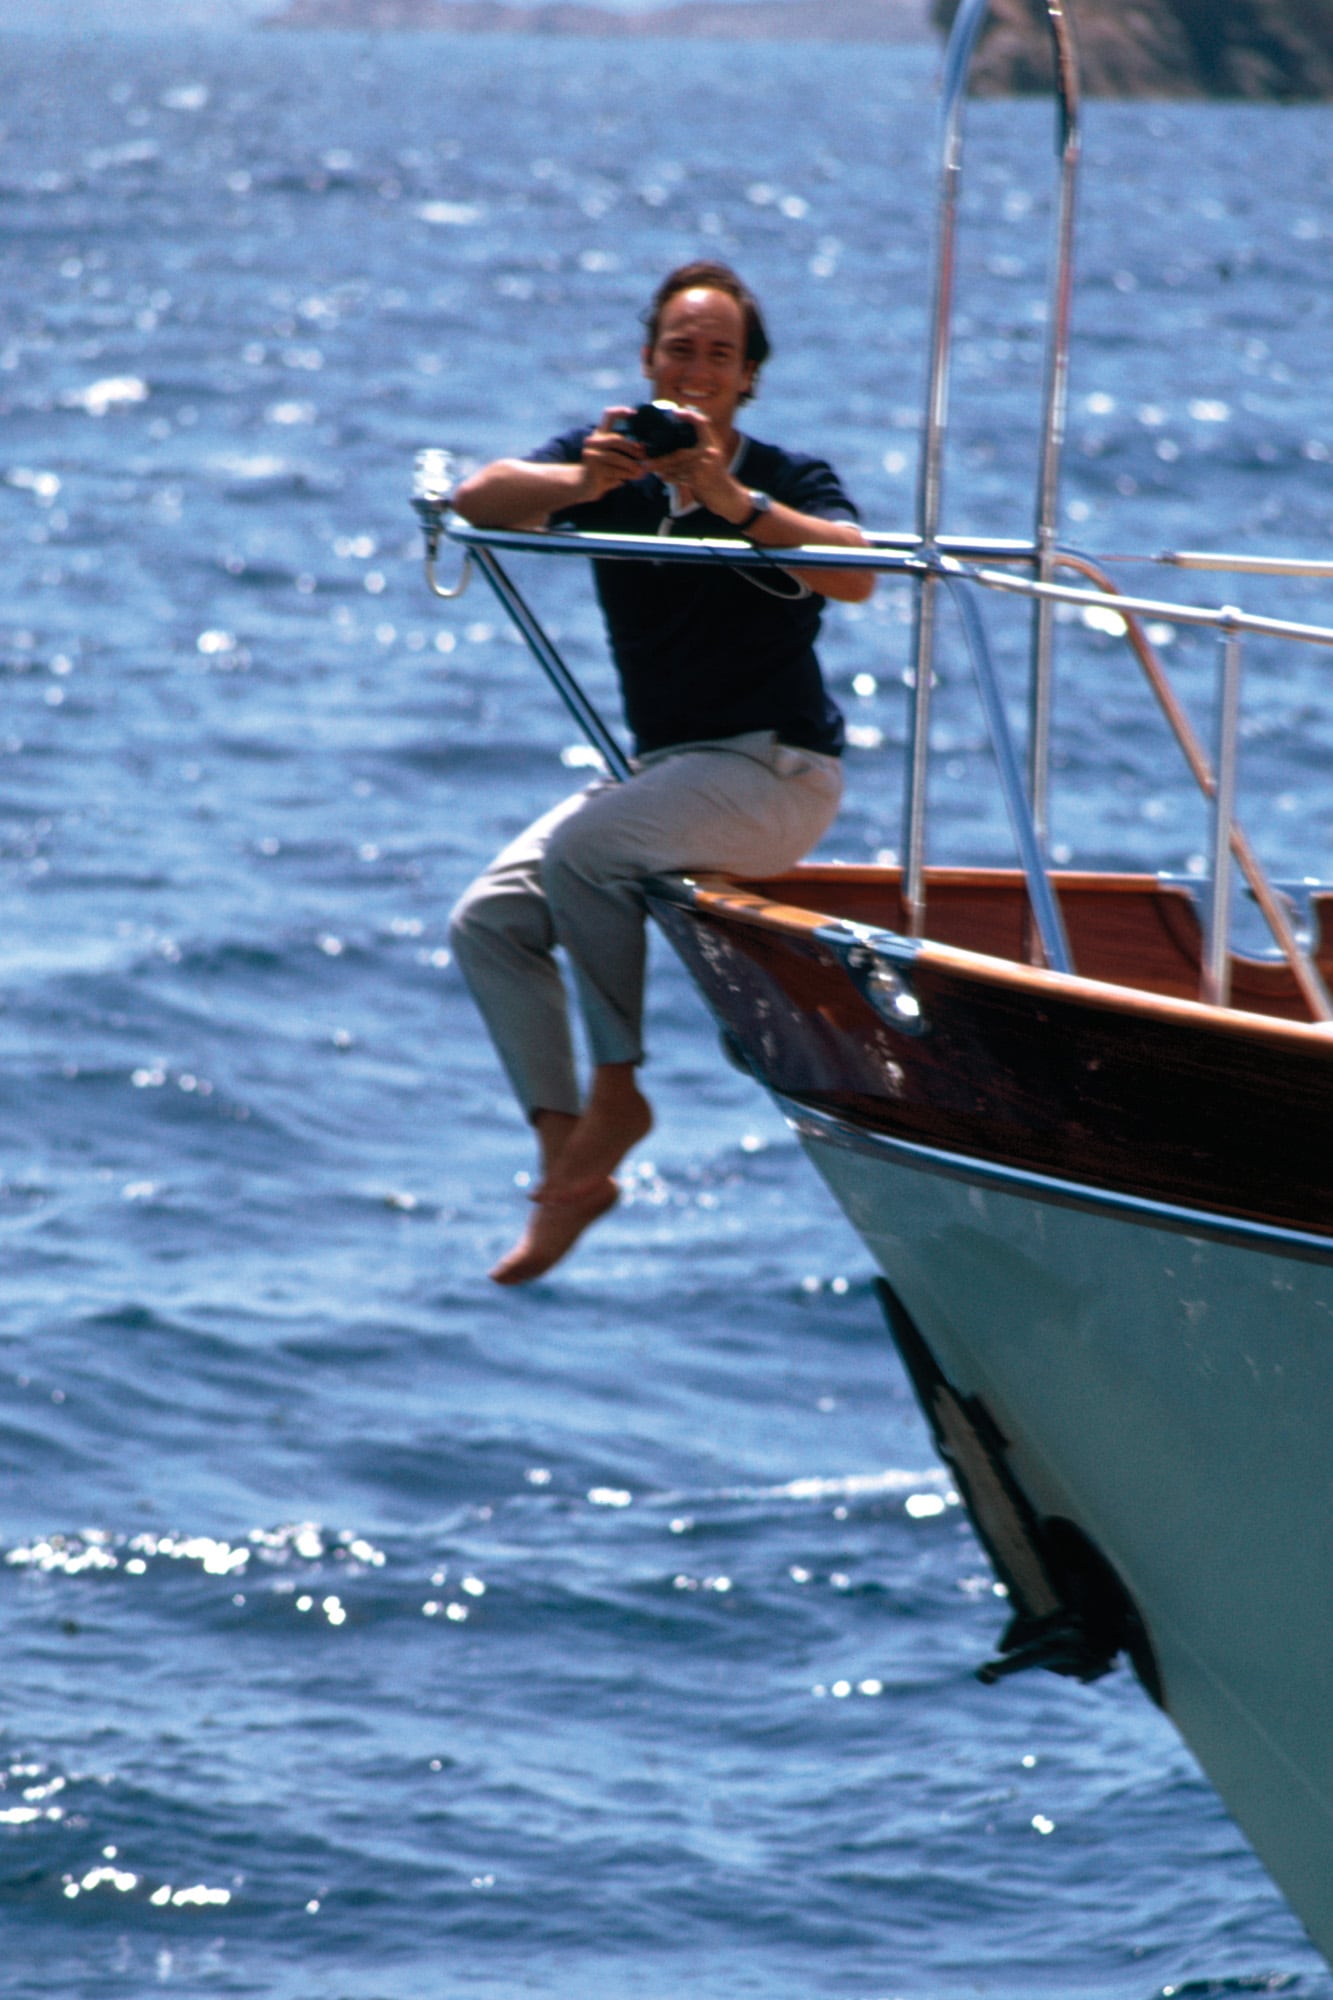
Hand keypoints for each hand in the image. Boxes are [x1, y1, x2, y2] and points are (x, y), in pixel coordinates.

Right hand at [577, 407, 646, 502]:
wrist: (583, 485)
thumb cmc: (604, 469)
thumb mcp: (614, 456)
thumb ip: (627, 451)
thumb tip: (646, 452)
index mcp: (600, 434)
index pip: (608, 416)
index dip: (620, 411)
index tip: (634, 414)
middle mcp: (594, 442)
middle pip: (615, 439)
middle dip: (632, 448)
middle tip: (644, 456)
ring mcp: (591, 456)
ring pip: (616, 457)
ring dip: (632, 465)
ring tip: (642, 471)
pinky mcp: (593, 470)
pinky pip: (614, 471)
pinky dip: (627, 475)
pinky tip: (634, 477)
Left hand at [647, 406, 748, 520]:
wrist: (725, 494)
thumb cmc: (714, 474)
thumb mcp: (711, 454)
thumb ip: (699, 443)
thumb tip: (680, 428)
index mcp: (711, 443)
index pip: (702, 423)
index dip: (690, 416)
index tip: (676, 411)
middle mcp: (709, 452)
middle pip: (679, 453)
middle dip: (661, 457)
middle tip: (646, 455)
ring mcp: (704, 467)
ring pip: (676, 466)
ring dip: (661, 468)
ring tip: (650, 467)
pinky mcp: (699, 480)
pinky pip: (679, 477)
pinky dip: (670, 478)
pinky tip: (663, 477)